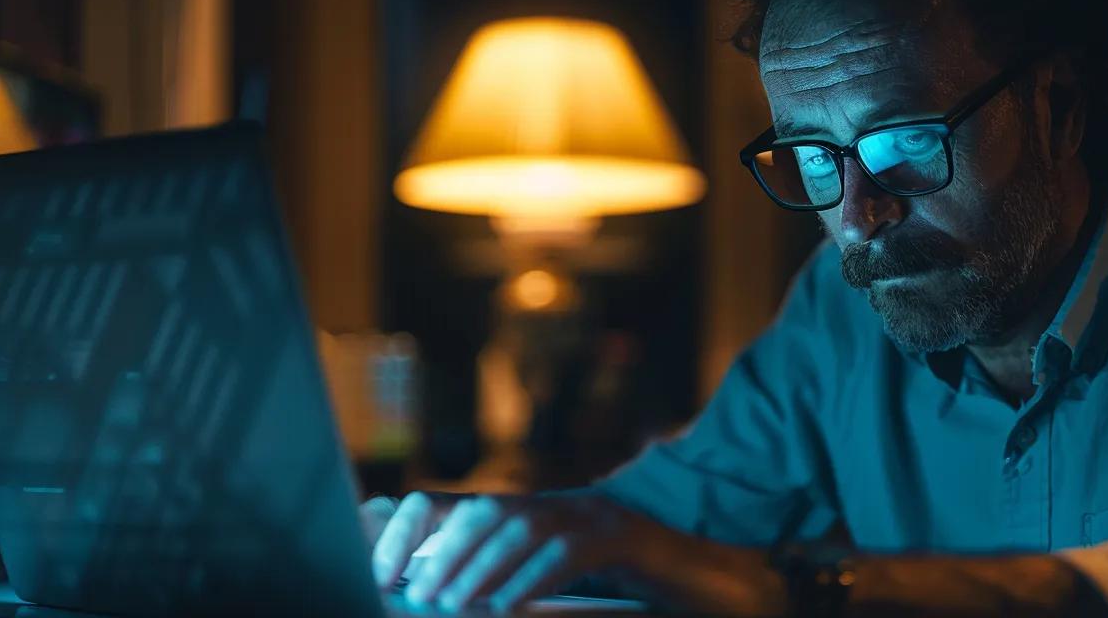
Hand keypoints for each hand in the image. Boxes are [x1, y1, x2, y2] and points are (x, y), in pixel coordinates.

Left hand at [363, 491, 784, 615]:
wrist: (709, 573)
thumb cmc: (633, 584)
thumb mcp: (564, 574)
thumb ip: (518, 577)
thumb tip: (456, 596)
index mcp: (546, 511)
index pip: (475, 510)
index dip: (432, 533)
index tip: (398, 571)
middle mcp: (566, 503)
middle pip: (492, 514)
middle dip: (450, 552)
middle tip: (425, 593)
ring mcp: (596, 514)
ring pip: (524, 528)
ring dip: (482, 567)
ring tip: (455, 602)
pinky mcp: (623, 536)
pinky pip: (568, 552)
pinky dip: (532, 578)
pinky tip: (508, 605)